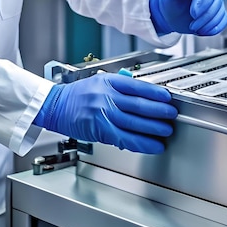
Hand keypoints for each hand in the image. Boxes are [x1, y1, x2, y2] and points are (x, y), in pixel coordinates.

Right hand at [33, 73, 176, 153]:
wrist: (55, 106)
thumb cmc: (76, 95)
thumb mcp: (97, 82)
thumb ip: (118, 84)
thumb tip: (139, 86)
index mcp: (108, 81)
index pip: (137, 86)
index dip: (155, 93)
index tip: (167, 98)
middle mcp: (106, 96)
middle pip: (139, 104)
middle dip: (159, 111)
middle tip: (172, 114)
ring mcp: (103, 113)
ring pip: (135, 122)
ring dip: (154, 127)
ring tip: (167, 130)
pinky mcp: (100, 129)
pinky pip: (125, 138)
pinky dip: (142, 142)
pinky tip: (153, 144)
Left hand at [149, 0, 226, 35]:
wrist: (171, 15)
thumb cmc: (170, 3)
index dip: (200, 2)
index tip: (193, 13)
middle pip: (215, 4)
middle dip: (203, 17)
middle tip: (191, 25)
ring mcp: (216, 4)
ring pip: (219, 14)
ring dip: (208, 25)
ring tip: (194, 28)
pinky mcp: (218, 15)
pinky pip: (223, 21)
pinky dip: (214, 29)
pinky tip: (203, 31)